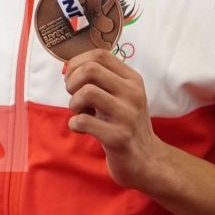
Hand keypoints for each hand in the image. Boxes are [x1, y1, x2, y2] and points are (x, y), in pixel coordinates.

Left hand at [64, 48, 166, 190]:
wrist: (146, 160)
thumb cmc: (124, 124)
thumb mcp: (120, 96)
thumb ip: (100, 80)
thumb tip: (68, 68)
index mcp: (132, 79)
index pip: (99, 54)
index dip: (76, 64)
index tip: (73, 80)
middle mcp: (133, 93)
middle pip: (90, 70)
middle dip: (72, 83)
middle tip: (76, 99)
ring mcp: (128, 115)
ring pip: (86, 92)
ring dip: (73, 104)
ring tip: (81, 114)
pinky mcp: (119, 137)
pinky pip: (82, 121)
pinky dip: (74, 124)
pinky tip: (82, 130)